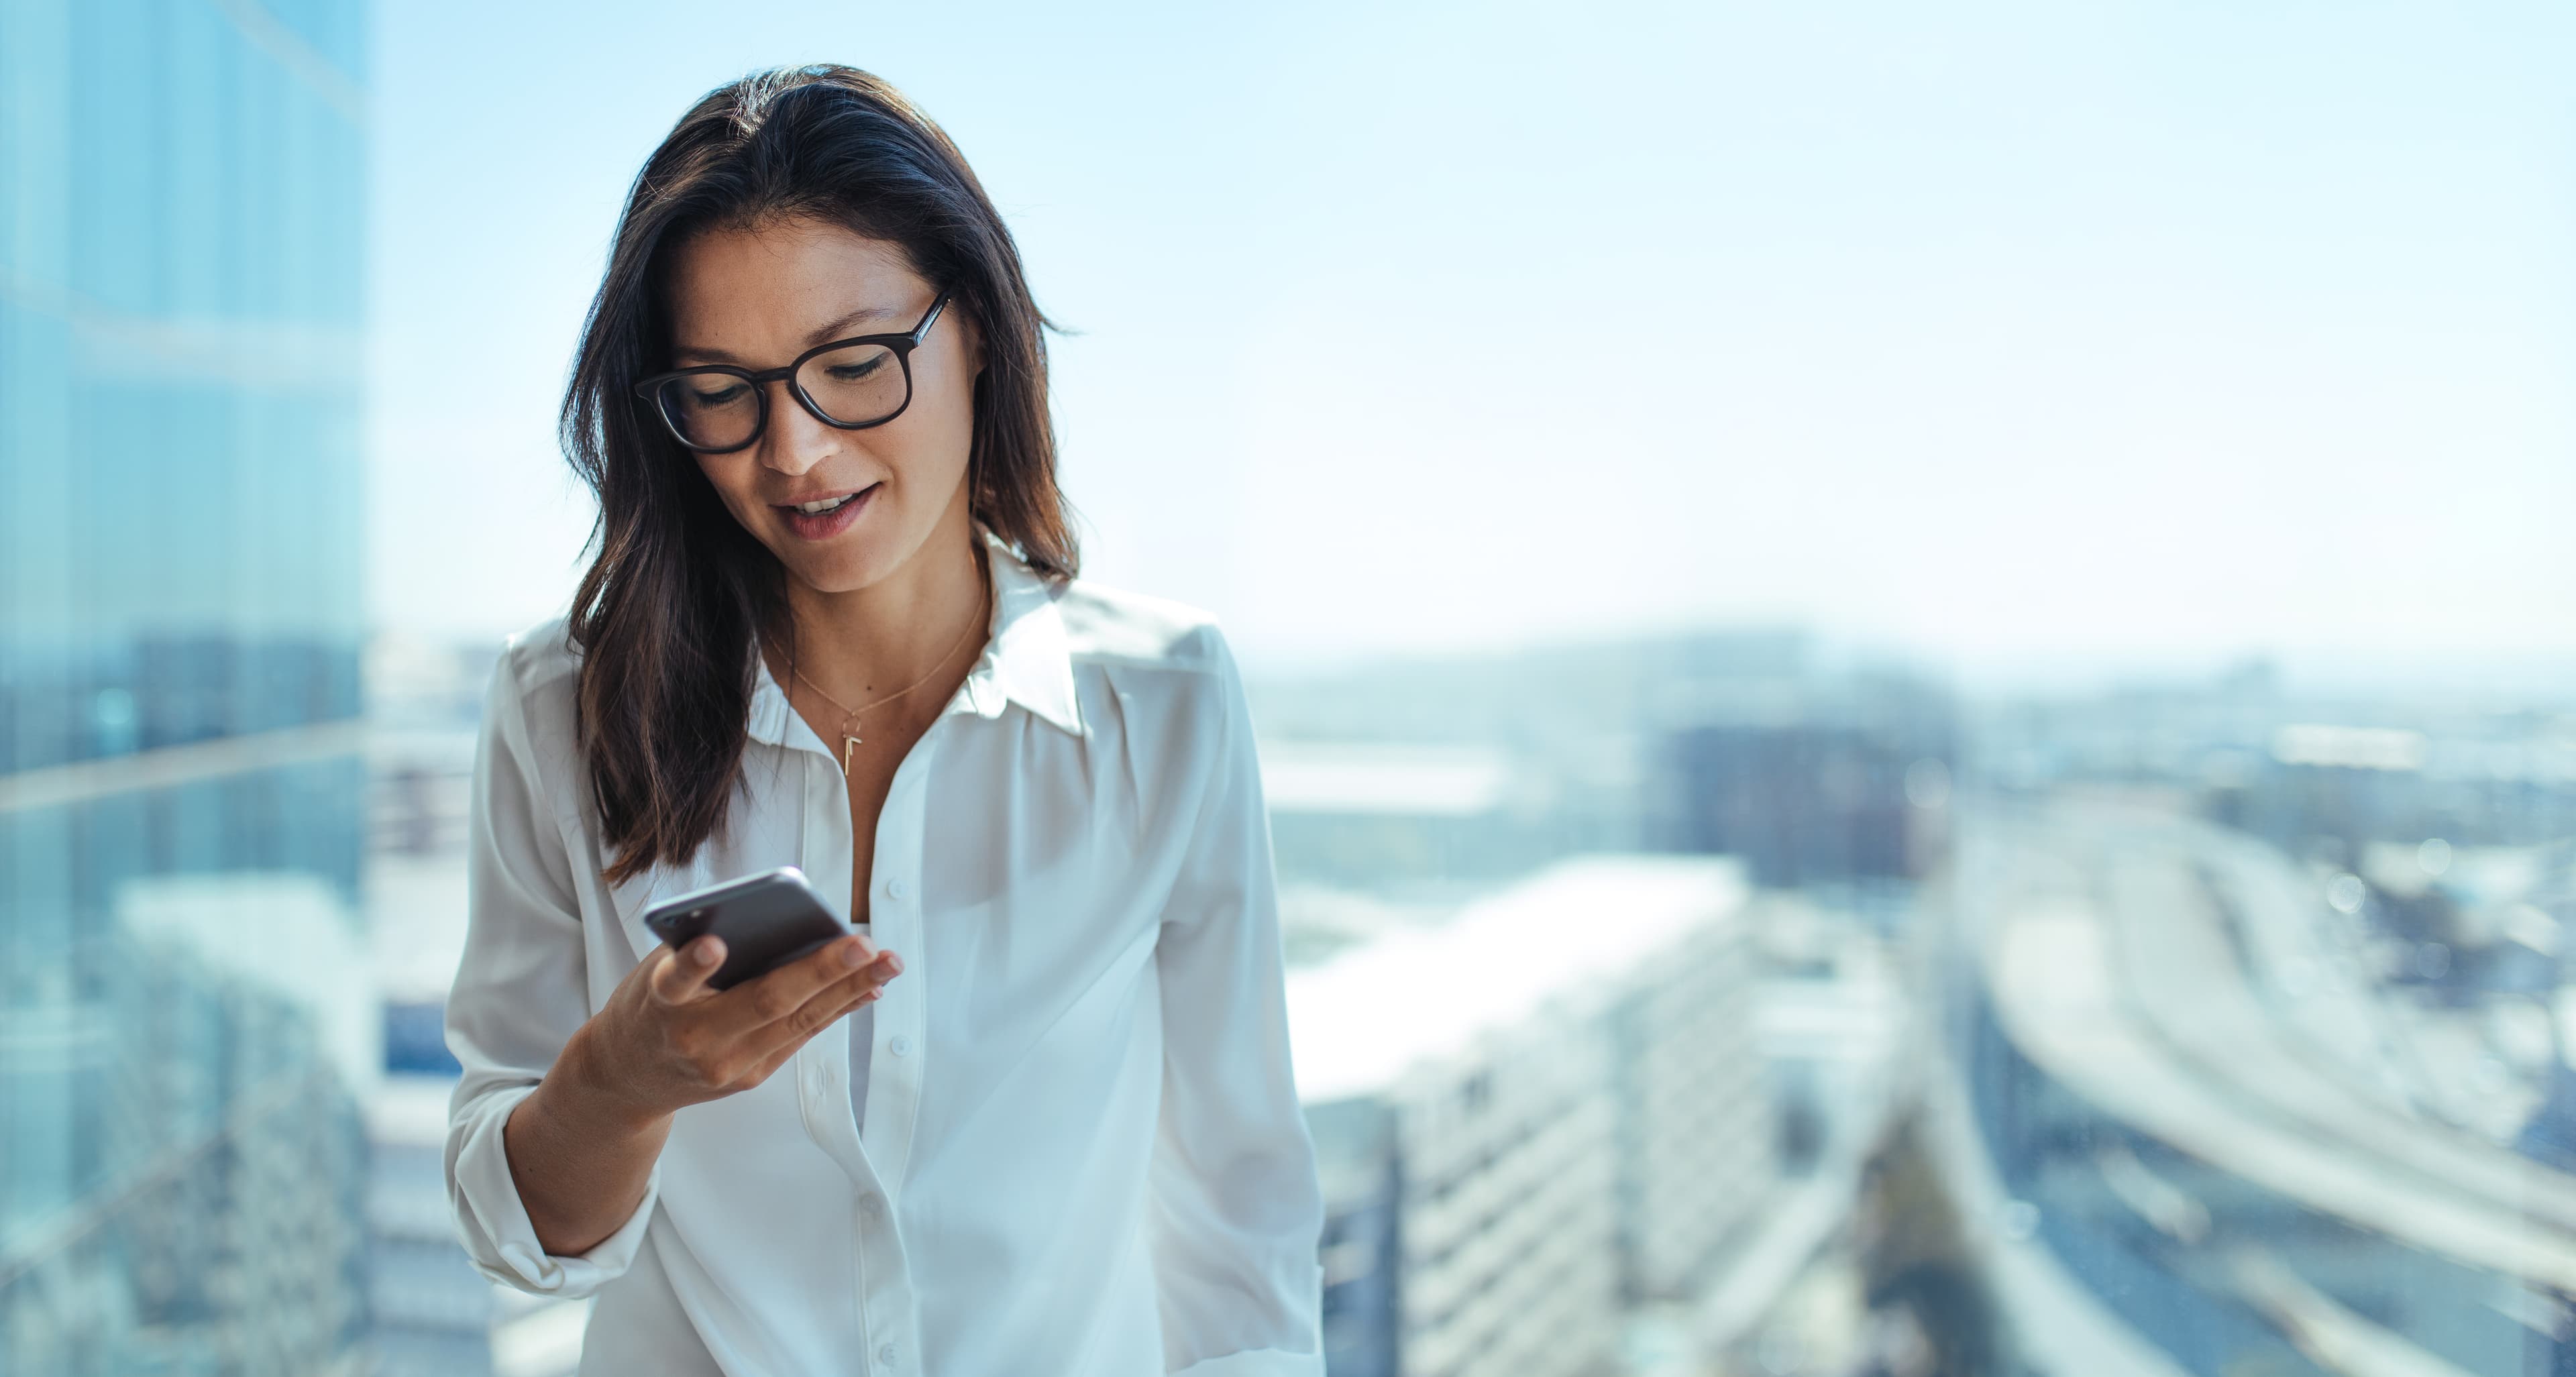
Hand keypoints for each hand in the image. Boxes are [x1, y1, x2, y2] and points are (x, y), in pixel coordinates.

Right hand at [570, 930, 902, 1125]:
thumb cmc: (644, 1007)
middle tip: (861, 944)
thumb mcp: (651, 975)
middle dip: (818, 972)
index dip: (694, 966)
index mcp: (658, 1004)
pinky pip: (800, 1037)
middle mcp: (694, 1040)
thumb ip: (697, 952)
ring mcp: (726, 1066)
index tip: (713, 945)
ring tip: (886, 963)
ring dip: (847, 990)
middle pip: (763, 1004)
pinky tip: (867, 988)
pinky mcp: (748, 1078)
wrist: (623, 1081)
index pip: (675, 983)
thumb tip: (771, 918)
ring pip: (796, 1023)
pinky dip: (835, 1009)